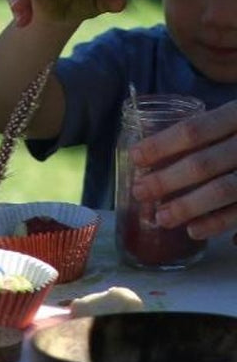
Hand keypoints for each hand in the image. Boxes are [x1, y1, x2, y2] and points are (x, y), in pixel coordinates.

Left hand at [131, 100, 236, 239]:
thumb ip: (209, 129)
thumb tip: (153, 153)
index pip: (195, 130)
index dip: (162, 145)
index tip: (135, 157)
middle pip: (205, 164)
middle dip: (168, 181)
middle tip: (140, 192)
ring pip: (226, 190)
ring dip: (191, 207)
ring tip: (163, 218)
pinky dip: (224, 222)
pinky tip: (198, 231)